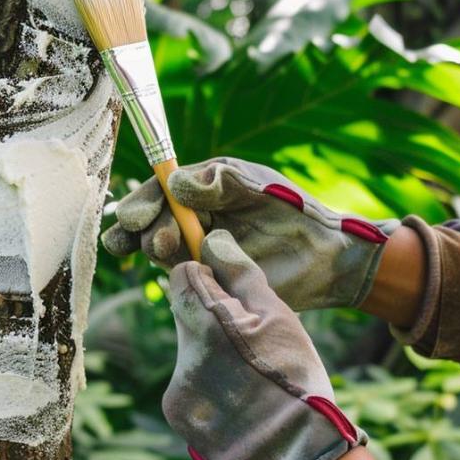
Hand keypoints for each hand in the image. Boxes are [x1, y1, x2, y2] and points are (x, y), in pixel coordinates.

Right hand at [104, 157, 398, 309]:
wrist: (325, 256)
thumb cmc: (295, 212)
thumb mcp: (257, 187)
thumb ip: (220, 180)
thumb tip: (177, 183)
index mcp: (204, 186)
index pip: (160, 190)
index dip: (142, 203)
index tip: (134, 218)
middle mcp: (195, 216)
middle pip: (152, 221)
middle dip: (145, 230)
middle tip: (157, 241)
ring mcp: (199, 248)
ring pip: (162, 249)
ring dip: (158, 250)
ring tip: (169, 251)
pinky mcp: (208, 278)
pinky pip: (182, 275)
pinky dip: (175, 274)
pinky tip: (181, 274)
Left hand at [163, 230, 365, 459]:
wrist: (298, 455)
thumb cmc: (295, 377)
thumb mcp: (279, 317)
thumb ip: (240, 275)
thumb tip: (211, 240)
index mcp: (207, 322)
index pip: (183, 275)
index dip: (208, 277)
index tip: (231, 292)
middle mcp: (182, 353)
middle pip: (186, 314)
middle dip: (212, 318)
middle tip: (252, 340)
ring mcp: (176, 387)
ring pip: (190, 351)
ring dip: (213, 354)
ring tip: (252, 376)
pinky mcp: (177, 413)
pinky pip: (189, 384)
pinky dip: (210, 387)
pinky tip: (240, 400)